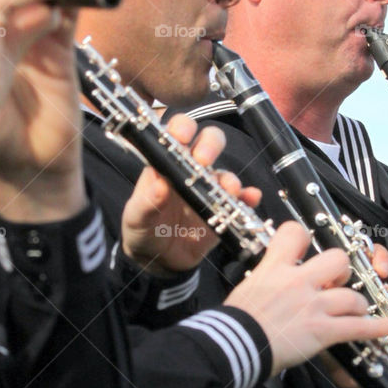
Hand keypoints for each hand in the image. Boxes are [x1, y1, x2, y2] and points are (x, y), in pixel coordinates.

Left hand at [120, 115, 262, 274]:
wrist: (157, 259)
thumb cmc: (142, 228)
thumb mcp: (136, 217)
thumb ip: (146, 202)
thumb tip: (159, 185)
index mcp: (166, 162)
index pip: (177, 133)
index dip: (182, 128)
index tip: (182, 136)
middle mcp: (191, 170)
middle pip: (208, 142)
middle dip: (210, 145)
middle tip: (204, 160)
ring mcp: (209, 189)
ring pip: (225, 172)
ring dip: (229, 178)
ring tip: (229, 189)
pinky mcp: (223, 209)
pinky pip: (240, 200)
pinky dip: (248, 197)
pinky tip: (251, 198)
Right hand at [224, 222, 387, 370]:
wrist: (232, 346)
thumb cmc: (235, 322)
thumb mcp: (247, 287)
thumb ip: (267, 278)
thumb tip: (274, 278)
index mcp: (275, 268)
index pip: (295, 233)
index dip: (304, 237)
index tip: (307, 247)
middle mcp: (297, 281)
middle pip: (337, 260)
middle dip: (342, 272)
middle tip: (336, 284)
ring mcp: (312, 305)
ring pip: (352, 296)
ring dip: (357, 305)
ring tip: (353, 312)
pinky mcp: (321, 331)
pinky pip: (357, 327)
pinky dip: (379, 327)